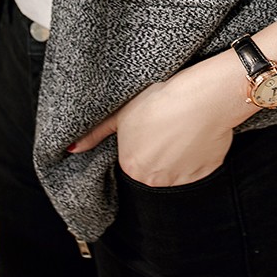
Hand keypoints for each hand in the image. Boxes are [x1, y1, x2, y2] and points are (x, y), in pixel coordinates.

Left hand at [68, 48, 257, 186]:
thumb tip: (71, 149)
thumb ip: (95, 133)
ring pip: (174, 171)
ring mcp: (180, 181)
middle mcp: (153, 180)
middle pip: (151, 170)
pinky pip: (197, 170)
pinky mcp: (204, 175)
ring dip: (176, 156)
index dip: (139, 142)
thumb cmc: (161, 98)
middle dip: (156, 152)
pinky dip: (196, 156)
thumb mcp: (121, 112)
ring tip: (180, 129)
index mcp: (131, 166)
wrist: (201, 96)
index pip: (130, 161)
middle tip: (164, 127)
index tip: (147, 127)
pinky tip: (195, 135)